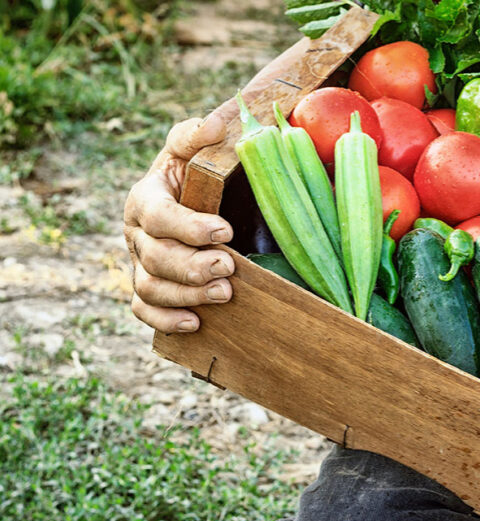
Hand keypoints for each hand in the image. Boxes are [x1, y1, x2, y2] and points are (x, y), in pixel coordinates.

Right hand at [123, 40, 312, 332]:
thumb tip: (216, 124)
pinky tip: (196, 323)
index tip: (225, 231)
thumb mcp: (192, 150)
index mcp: (146, 199)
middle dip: (193, 266)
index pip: (158, 216)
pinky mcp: (148, 289)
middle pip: (155, 258)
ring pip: (151, 287)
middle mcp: (138, 234)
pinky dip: (166, 320)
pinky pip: (144, 310)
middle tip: (229, 267)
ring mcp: (140, 264)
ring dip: (187, 294)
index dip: (189, 227)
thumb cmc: (194, 175)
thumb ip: (197, 136)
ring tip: (225, 294)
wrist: (192, 201)